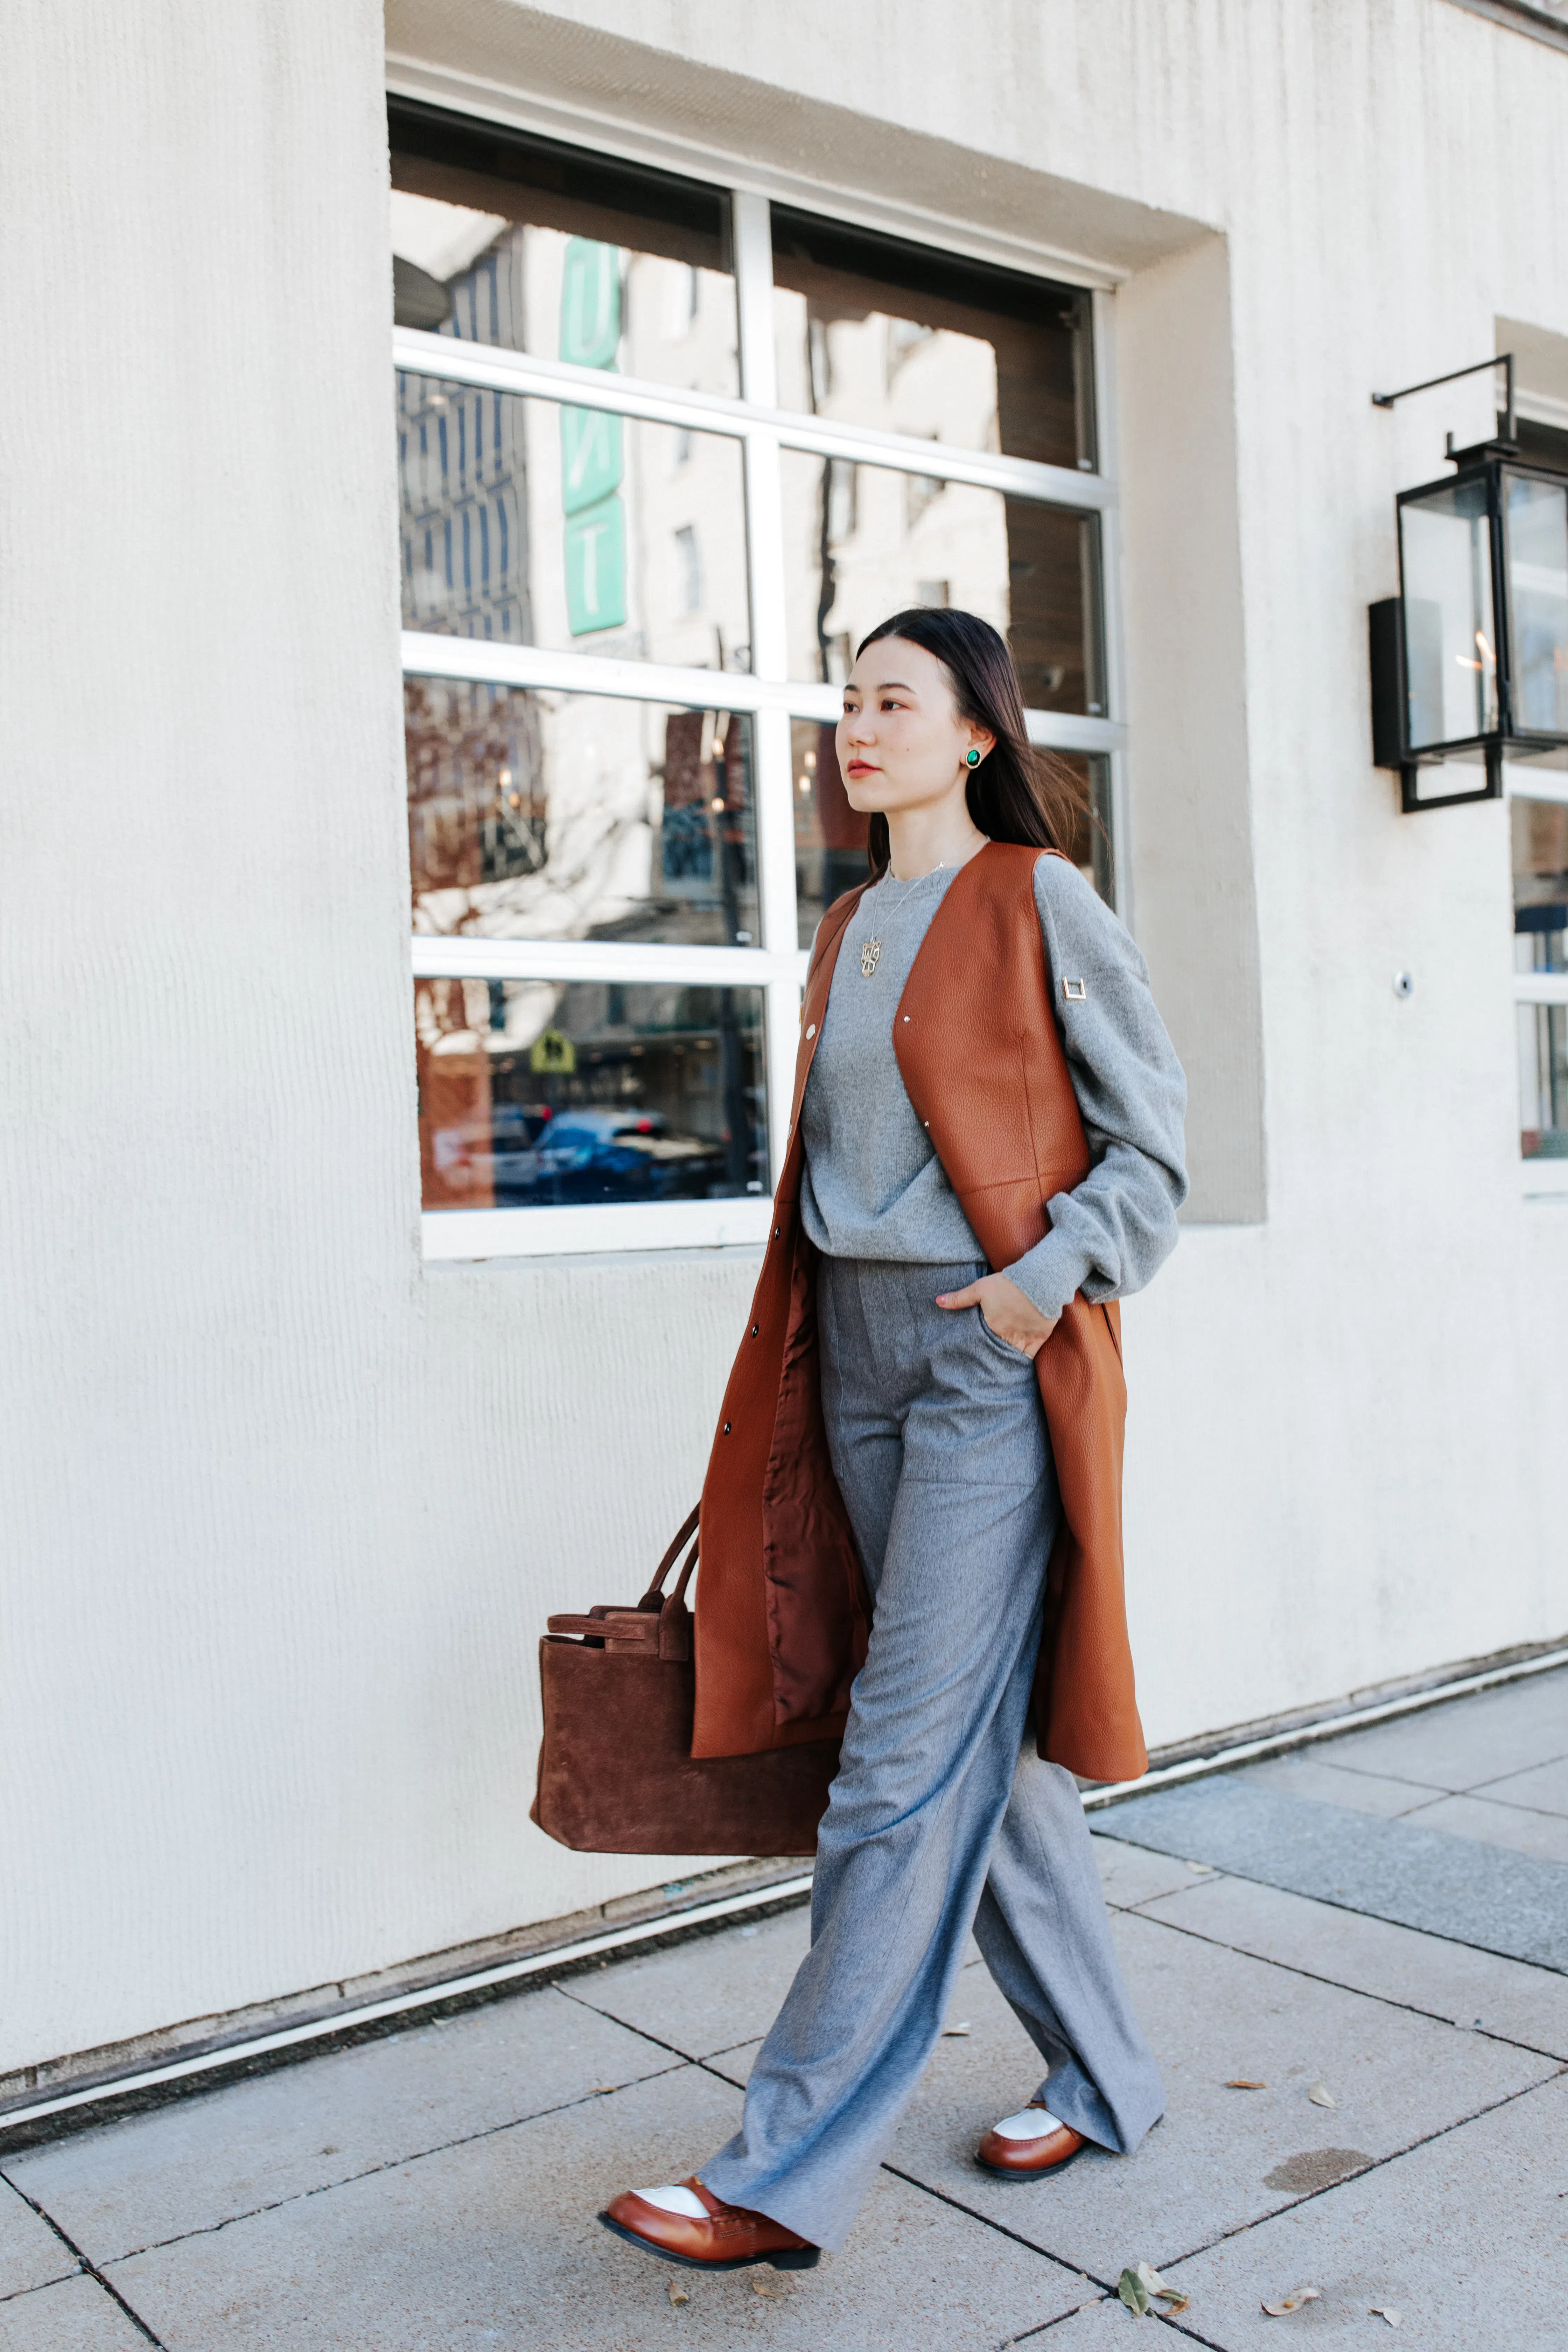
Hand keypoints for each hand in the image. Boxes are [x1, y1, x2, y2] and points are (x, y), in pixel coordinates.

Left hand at [934, 1272, 1058, 1360]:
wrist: (1039, 1280)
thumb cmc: (1008, 1283)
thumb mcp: (980, 1288)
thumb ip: (959, 1298)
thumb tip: (937, 1301)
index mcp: (992, 1327)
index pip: (981, 1343)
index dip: (977, 1347)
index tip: (972, 1351)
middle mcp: (1006, 1336)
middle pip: (995, 1351)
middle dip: (989, 1357)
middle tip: (983, 1363)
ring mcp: (1024, 1338)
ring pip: (1011, 1356)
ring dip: (1004, 1360)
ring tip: (997, 1367)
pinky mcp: (1039, 1337)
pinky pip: (1029, 1356)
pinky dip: (1023, 1360)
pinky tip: (1017, 1363)